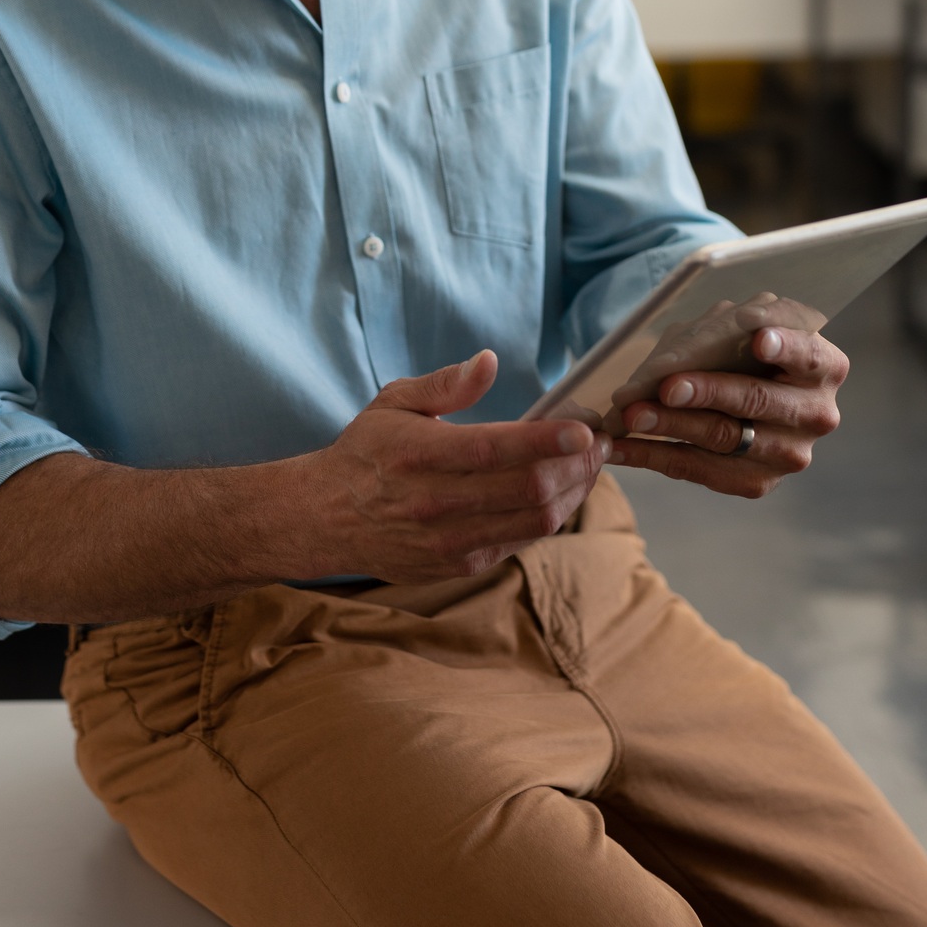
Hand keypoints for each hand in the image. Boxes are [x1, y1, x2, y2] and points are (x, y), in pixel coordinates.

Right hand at [301, 350, 610, 581]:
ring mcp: (451, 541)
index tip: (585, 428)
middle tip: (599, 443)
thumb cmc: (367, 452)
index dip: (547, 441)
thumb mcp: (394, 403)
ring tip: (589, 466)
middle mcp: (436, 503)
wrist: (327, 518)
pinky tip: (560, 490)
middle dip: (576, 466)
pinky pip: (520, 541)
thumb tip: (489, 361)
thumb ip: (445, 384)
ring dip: (573, 492)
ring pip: (534, 522)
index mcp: (419, 456)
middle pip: (527, 490)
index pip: (495, 450)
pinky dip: (549, 515)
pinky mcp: (460, 565)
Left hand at [608, 325, 847, 497]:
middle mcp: (816, 413)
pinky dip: (654, 456)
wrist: (738, 396)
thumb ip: (716, 333)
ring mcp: (790, 453)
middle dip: (709, 391)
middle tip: (667, 386)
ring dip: (672, 425)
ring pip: (725, 437)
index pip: (808, 354)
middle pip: (757, 400)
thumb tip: (670, 361)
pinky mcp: (759, 483)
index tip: (758, 339)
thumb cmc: (737, 351)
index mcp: (822, 365)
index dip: (784, 346)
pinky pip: (700, 469)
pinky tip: (622, 448)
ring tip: (632, 415)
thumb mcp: (734, 330)